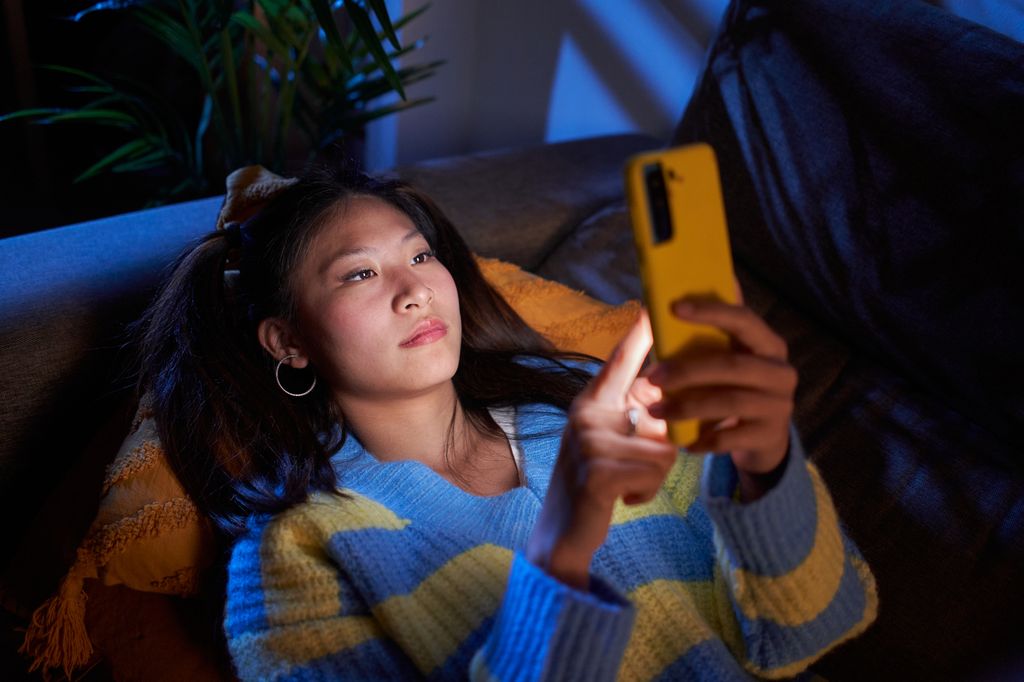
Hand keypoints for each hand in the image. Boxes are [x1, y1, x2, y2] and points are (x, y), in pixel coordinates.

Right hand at [526, 311, 677, 589]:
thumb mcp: (609, 446)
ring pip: (664, 448)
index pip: (619, 362)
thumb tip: (671, 403)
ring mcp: (589, 442)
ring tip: (625, 487)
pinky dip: (646, 492)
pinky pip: (654, 472)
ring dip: (654, 476)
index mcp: (589, 405)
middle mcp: (585, 415)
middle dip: (662, 443)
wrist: (559, 537)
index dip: (639, 332)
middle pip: (660, 410)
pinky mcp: (598, 471)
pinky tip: (621, 500)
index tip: (654, 302)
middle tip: (631, 468)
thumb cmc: (592, 487)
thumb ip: (635, 421)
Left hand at [644, 282, 796, 501]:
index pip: (743, 320)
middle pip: (731, 365)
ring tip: (656, 411)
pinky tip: (682, 442)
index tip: (675, 307)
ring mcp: (780, 405)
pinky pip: (729, 437)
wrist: (763, 441)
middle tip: (653, 377)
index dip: (711, 312)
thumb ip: (709, 334)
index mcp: (768, 345)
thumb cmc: (734, 390)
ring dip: (687, 407)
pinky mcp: (771, 436)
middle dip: (687, 371)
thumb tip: (664, 302)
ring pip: (729, 402)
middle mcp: (780, 372)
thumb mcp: (727, 360)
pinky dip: (702, 439)